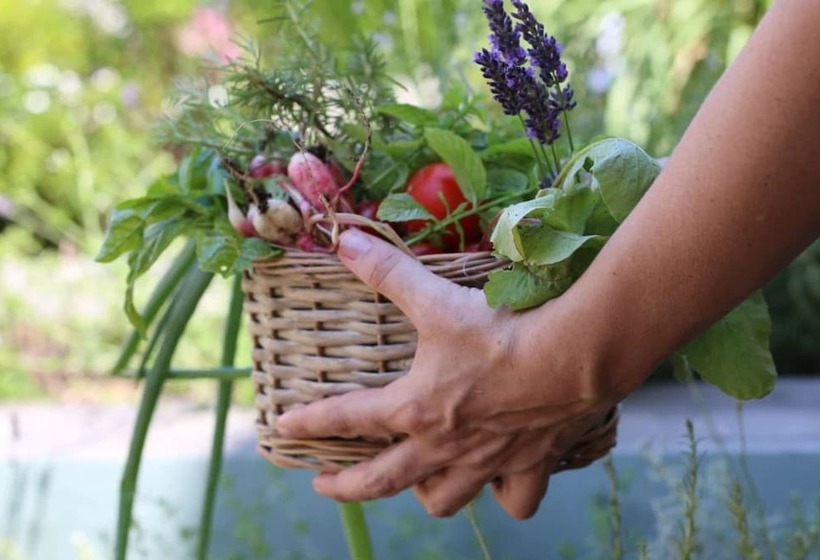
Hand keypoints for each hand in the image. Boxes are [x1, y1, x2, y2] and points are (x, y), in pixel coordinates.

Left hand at [277, 229, 615, 518]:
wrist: (572, 358)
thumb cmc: (501, 330)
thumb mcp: (436, 299)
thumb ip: (387, 271)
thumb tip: (343, 241)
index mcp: (414, 408)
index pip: (347, 418)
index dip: (310, 422)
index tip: (283, 427)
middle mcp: (442, 446)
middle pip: (382, 481)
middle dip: (346, 486)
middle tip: (324, 485)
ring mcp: (484, 463)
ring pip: (444, 498)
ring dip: (423, 492)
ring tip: (413, 481)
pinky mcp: (526, 466)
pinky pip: (514, 500)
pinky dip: (504, 495)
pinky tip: (499, 481)